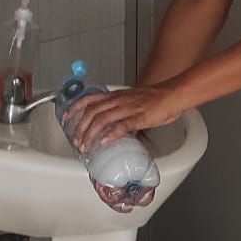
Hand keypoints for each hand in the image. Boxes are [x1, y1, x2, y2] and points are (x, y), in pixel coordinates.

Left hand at [65, 82, 184, 153]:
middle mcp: (119, 100)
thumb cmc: (157, 98)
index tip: (66, 117)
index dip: (75, 107)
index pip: (90, 99)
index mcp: (116, 96)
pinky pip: (122, 125)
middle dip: (81, 127)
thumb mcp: (134, 103)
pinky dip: (111, 134)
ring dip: (91, 133)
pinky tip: (104, 142)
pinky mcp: (139, 117)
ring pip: (102, 119)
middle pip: (92, 112)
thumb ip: (122, 115)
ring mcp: (128, 108)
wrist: (173, 94)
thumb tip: (116, 131)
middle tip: (77, 141)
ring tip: (86, 145)